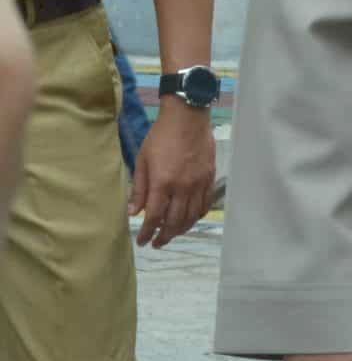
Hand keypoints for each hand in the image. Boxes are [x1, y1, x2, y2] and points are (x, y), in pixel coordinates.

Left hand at [130, 106, 215, 247]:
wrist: (188, 118)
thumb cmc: (160, 137)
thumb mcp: (142, 160)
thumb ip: (139, 188)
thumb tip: (133, 211)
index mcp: (163, 182)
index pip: (154, 217)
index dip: (147, 233)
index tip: (141, 241)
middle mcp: (183, 187)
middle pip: (175, 221)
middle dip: (164, 236)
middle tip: (156, 243)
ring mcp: (199, 183)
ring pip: (192, 216)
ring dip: (181, 229)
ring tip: (172, 234)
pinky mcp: (210, 178)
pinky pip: (205, 204)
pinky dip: (197, 216)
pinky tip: (189, 218)